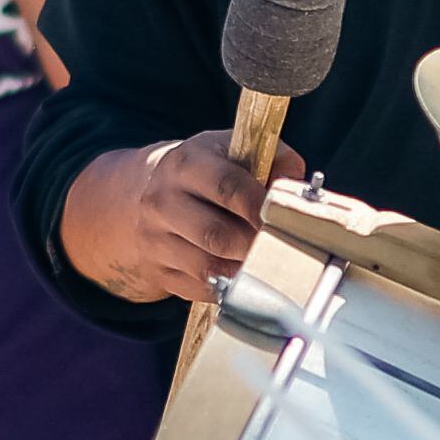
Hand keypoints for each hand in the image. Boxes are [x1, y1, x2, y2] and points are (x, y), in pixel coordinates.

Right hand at [75, 127, 316, 304]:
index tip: (287, 219)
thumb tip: (299, 193)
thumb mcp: (232, 149)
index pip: (227, 187)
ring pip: (208, 269)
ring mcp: (154, 240)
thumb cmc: (203, 173)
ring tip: (264, 262)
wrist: (140, 194)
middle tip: (282, 246)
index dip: (262, 207)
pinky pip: (200, 289)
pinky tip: (239, 273)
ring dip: (244, 270)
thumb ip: (275, 160)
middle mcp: (161, 202)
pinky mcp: (156, 271)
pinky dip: (227, 287)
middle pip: (216, 235)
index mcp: (184, 164)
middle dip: (256, 245)